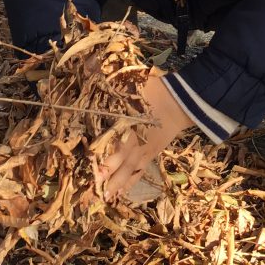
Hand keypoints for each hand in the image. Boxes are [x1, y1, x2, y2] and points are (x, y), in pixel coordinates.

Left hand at [98, 70, 191, 200]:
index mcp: (124, 124)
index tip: (81, 169)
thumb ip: (107, 76)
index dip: (93, 157)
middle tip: (85, 195)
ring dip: (112, 186)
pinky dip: (128, 184)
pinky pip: (137, 173)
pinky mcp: (150, 154)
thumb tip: (88, 64)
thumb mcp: (129, 80)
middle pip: (112, 162)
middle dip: (98, 178)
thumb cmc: (154, 89)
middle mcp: (131, 142)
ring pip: (124, 172)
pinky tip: (119, 195)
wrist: (183, 100)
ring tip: (99, 200)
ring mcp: (142, 151)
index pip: (104, 143)